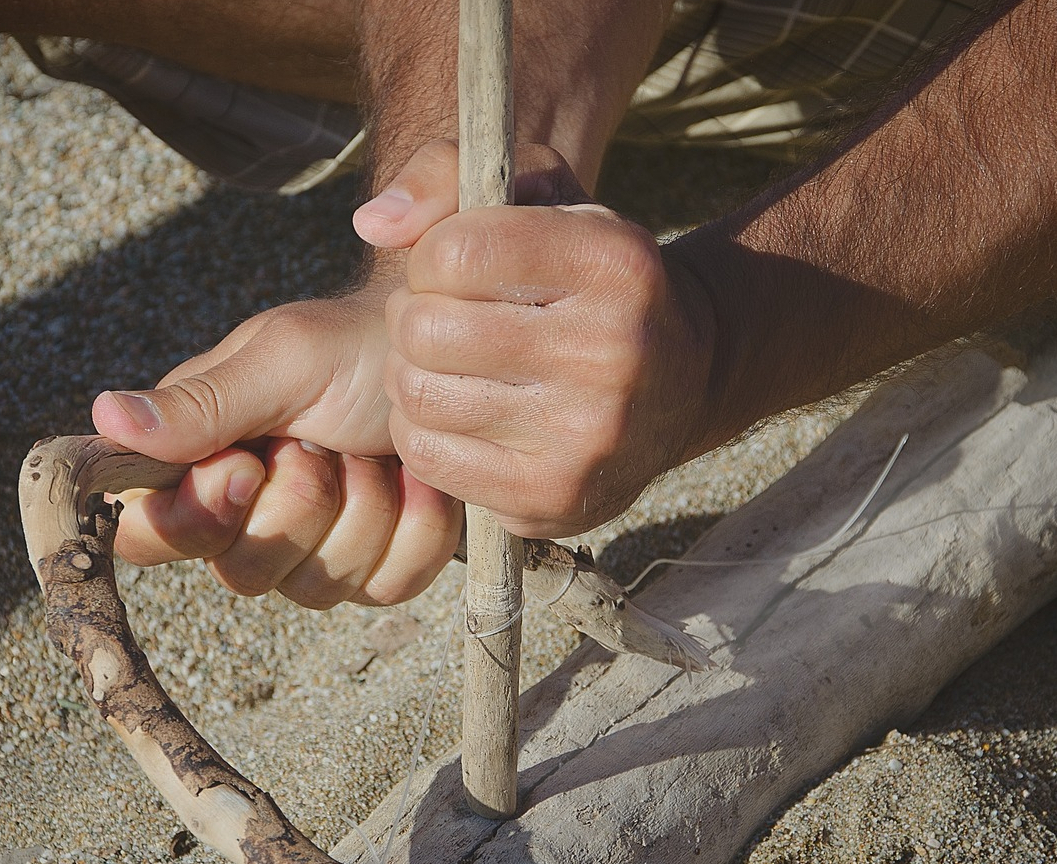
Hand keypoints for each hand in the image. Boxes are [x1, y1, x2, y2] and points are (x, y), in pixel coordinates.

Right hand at [91, 281, 461, 608]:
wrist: (446, 355)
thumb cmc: (353, 344)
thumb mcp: (280, 359)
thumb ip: (199, 405)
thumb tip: (103, 416)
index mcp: (195, 463)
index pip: (147, 536)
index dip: (195, 517)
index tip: (245, 464)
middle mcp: (242, 518)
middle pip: (240, 574)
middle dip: (301, 502)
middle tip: (323, 439)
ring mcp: (310, 552)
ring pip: (318, 588)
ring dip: (363, 508)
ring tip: (369, 450)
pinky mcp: (374, 569)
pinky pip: (386, 586)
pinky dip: (414, 527)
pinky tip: (413, 479)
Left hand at [361, 143, 717, 539]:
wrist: (683, 380)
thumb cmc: (585, 277)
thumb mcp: (542, 196)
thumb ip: (449, 172)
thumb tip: (373, 225)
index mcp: (613, 261)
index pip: (455, 252)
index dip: (431, 257)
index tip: (455, 267)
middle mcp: (612, 350)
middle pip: (426, 328)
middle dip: (414, 318)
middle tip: (439, 321)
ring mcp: (586, 434)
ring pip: (419, 396)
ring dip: (410, 376)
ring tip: (443, 365)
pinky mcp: (554, 497)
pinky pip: (429, 459)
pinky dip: (422, 433)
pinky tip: (454, 414)